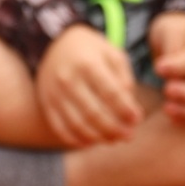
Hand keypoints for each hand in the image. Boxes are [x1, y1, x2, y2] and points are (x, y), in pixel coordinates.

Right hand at [36, 23, 142, 146]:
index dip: (125, 110)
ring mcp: (55, 93)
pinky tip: (91, 142)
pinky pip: (61, 128)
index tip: (137, 119)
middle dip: (114, 128)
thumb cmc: (92, 51)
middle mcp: (69, 79)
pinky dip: (76, 140)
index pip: (110, 93)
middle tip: (129, 135)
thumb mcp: (112, 55)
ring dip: (98, 137)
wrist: (57, 43)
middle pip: (93, 112)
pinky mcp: (47, 104)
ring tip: (114, 140)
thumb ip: (124, 79)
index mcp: (88, 64)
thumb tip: (132, 111)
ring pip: (77, 124)